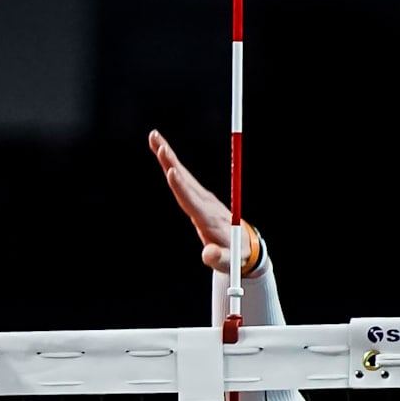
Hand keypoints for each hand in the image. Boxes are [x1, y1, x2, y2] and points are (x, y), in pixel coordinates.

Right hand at [149, 130, 258, 274]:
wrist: (244, 245)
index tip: (172, 173)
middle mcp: (205, 203)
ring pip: (184, 173)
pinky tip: (162, 151)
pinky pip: (184, 176)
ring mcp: (202, 198)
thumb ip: (218, 259)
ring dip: (169, 156)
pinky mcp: (199, 196)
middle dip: (172, 162)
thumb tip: (208, 255)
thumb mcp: (228, 262)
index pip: (192, 201)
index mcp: (209, 218)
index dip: (181, 188)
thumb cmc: (234, 255)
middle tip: (159, 144)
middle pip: (185, 180)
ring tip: (155, 138)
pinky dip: (171, 163)